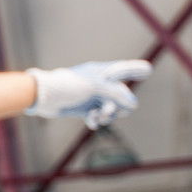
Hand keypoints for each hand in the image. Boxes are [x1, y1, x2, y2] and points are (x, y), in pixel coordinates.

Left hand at [25, 60, 151, 128]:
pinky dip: (96, 120)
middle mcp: (99, 84)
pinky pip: (98, 116)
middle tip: (107, 111)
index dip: (136, 69)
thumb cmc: (68, 86)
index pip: (123, 69)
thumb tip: (132, 106)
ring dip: (108, 115)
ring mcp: (92, 96)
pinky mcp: (84, 108)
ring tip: (98, 117)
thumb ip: (116, 94)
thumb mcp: (95, 86)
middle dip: (118, 105)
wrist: (44, 96)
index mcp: (102, 72)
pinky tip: (91, 122)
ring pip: (111, 108)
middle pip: (121, 96)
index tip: (148, 70)